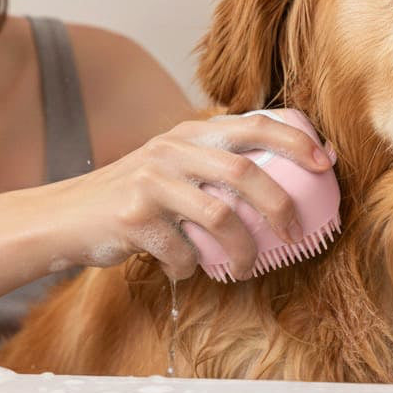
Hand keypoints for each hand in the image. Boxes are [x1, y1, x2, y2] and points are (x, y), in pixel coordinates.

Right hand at [56, 111, 334, 280]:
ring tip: (245, 268)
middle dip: (279, 206)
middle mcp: (171, 149)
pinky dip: (191, 267)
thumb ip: (213, 164)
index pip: (252, 123)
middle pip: (243, 172)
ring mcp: (151, 182)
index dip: (295, 139)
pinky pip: (182, 250)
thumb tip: (282, 181)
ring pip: (219, 217)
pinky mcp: (134, 217)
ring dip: (242, 250)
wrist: (66, 216)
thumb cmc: (133, 195)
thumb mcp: (171, 164)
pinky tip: (185, 269)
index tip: (326, 162)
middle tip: (295, 233)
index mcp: (188, 133)